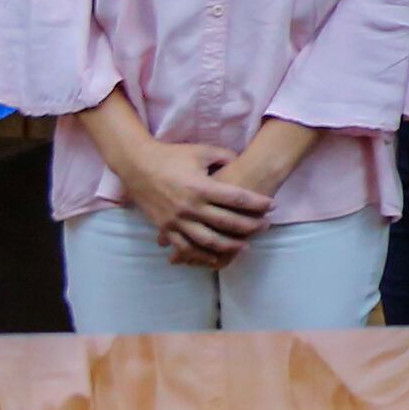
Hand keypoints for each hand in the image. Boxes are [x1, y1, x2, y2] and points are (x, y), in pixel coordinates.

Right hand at [112, 137, 270, 262]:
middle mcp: (190, 207)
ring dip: (230, 245)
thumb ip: (224, 156)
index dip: (257, 203)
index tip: (272, 205)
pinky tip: (215, 258)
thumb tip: (242, 160)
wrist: (137, 165)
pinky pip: (186, 248)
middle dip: (250, 226)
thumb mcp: (200, 151)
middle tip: (266, 226)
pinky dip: (201, 255)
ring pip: (209, 241)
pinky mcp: (165, 228)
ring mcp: (177, 220)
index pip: (237, 198)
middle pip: (228, 222)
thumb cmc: (171, 155)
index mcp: (201, 187)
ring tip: (246, 245)